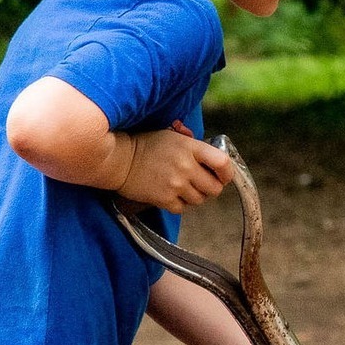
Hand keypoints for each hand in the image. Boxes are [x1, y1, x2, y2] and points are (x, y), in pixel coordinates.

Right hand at [118, 128, 232, 213]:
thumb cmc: (143, 145)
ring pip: (199, 200)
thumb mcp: (171, 135)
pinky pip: (182, 208)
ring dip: (194, 197)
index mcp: (191, 148)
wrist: (118, 159)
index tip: (223, 176)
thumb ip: (192, 143)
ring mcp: (175, 184)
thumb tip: (209, 153)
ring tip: (182, 188)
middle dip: (211, 188)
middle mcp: (186, 166)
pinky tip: (170, 195)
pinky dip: (179, 204)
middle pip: (215, 188)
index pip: (223, 163)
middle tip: (201, 184)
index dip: (227, 173)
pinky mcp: (163, 198)